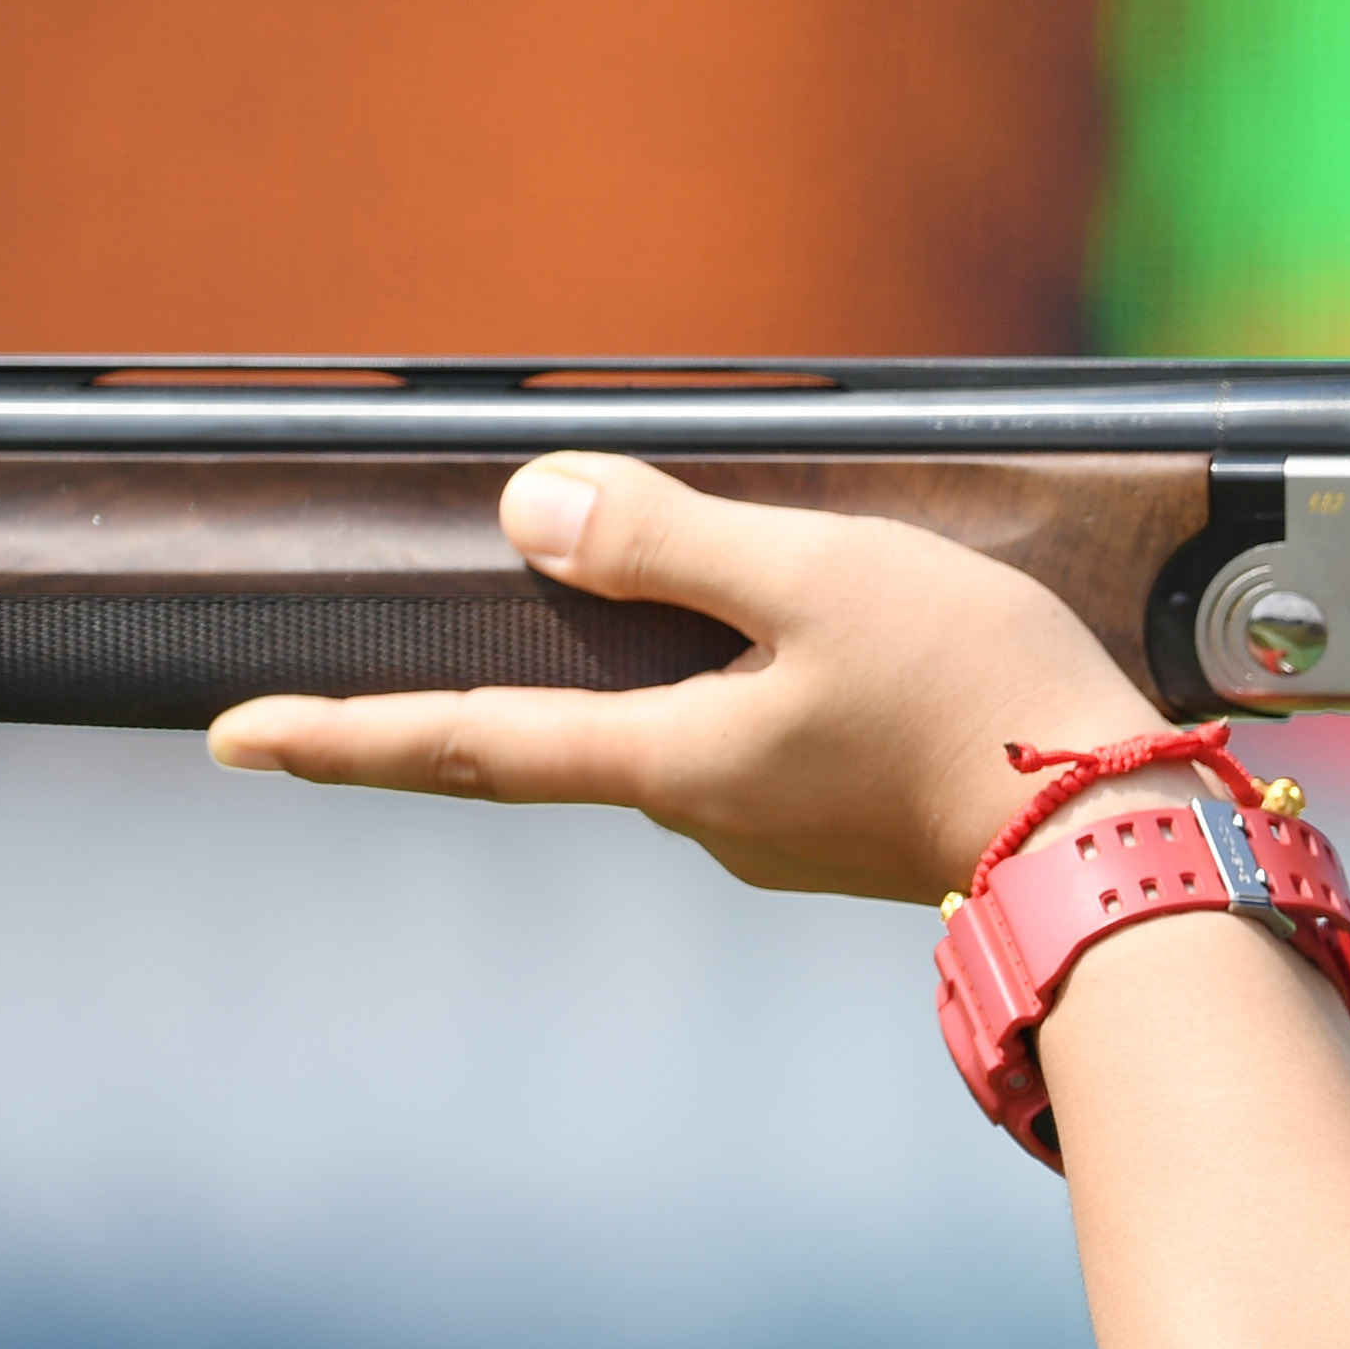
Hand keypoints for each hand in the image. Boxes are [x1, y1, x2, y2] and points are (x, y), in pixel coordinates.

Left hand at [201, 454, 1160, 900]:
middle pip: (569, 742)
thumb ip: (668, 542)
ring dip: (666, 678)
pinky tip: (822, 650)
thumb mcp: (816, 578)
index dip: (343, 735)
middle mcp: (706, 818)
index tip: (230, 739)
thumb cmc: (974, 696)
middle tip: (396, 677)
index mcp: (670, 764)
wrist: (1119, 838)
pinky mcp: (855, 833)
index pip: (468, 746)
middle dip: (495, 702)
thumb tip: (529, 510)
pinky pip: (762, 748)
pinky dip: (751, 693)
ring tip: (698, 602)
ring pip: (679, 737)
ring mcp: (780, 834)